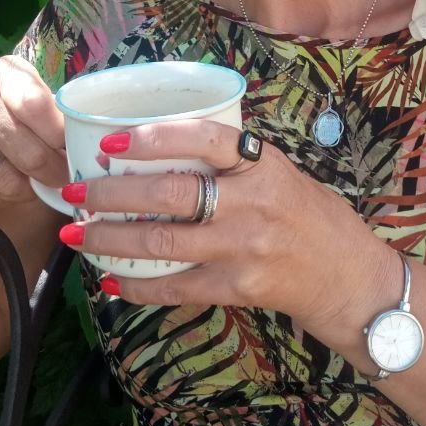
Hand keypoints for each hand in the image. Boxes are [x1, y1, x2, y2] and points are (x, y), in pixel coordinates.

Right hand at [0, 56, 68, 204]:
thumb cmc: (8, 96)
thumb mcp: (31, 87)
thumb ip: (53, 111)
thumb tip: (81, 148)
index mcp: (3, 75)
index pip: (37, 108)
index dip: (60, 136)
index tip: (73, 149)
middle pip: (27, 153)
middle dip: (53, 172)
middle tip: (63, 176)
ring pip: (5, 180)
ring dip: (28, 189)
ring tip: (35, 180)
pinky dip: (3, 196)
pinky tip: (9, 182)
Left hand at [58, 120, 386, 321]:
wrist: (348, 276)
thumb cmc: (310, 217)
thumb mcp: (281, 173)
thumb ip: (233, 161)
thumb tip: (162, 145)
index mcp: (263, 165)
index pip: (205, 139)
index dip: (154, 137)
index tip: (112, 141)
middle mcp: (254, 204)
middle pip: (171, 194)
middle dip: (113, 194)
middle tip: (76, 191)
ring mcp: (245, 249)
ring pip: (164, 244)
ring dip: (112, 240)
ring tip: (76, 236)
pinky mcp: (240, 288)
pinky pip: (178, 288)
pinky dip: (139, 287)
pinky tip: (111, 281)